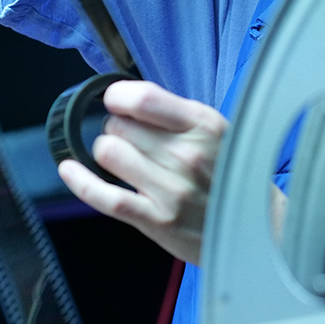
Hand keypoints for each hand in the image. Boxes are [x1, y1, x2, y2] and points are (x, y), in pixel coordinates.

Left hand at [57, 80, 226, 264]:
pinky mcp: (156, 220)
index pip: (143, 99)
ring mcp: (171, 189)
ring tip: (124, 160)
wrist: (255, 226)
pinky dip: (80, 180)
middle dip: (119, 130)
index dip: (118, 97)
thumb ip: (174, 113)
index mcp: (203, 125)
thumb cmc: (228, 174)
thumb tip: (124, 98)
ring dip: (108, 153)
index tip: (116, 101)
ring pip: (108, 152)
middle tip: (134, 143)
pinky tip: (69, 169)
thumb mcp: (214, 131)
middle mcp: (187, 155)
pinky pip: (104, 195)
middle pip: (119, 126)